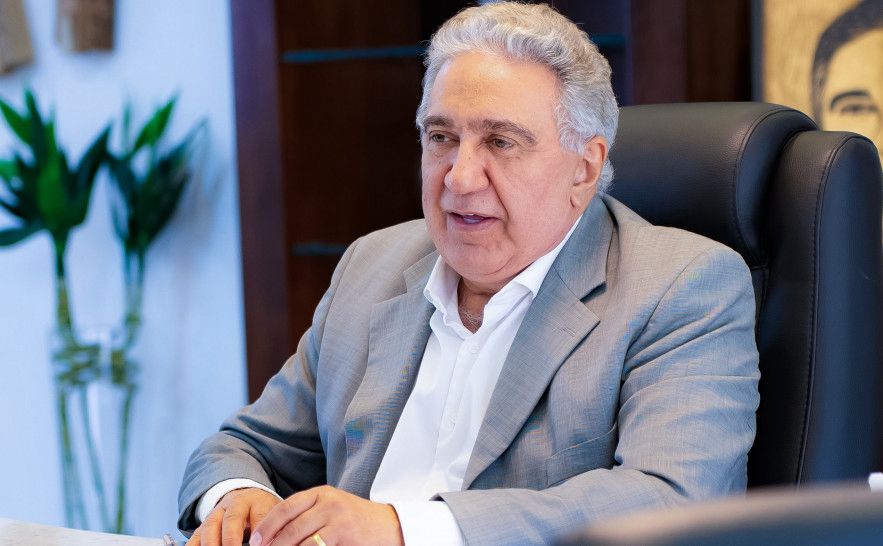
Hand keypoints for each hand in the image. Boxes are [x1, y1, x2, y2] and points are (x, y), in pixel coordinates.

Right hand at [188, 487, 280, 545]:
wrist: (247, 497)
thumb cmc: (264, 511)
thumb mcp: (274, 515)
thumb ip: (274, 530)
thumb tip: (275, 543)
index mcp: (258, 501)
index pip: (260, 516)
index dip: (260, 532)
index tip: (262, 545)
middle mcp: (235, 504)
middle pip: (232, 519)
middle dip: (232, 540)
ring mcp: (217, 513)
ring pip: (210, 526)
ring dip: (211, 544)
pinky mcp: (204, 525)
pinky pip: (196, 535)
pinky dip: (194, 545)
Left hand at [250, 485, 403, 545]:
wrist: (389, 526)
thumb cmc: (356, 521)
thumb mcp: (331, 509)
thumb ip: (308, 515)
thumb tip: (276, 533)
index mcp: (320, 493)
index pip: (285, 507)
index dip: (267, 525)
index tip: (254, 541)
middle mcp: (327, 502)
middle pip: (290, 526)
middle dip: (272, 544)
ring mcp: (336, 518)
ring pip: (300, 541)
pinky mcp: (344, 534)